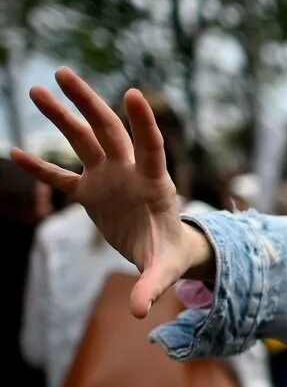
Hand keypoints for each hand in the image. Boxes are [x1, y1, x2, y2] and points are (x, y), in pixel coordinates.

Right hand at [10, 68, 212, 318]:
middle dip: (88, 103)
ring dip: (63, 117)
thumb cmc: (170, 255)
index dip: (143, 123)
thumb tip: (138, 312)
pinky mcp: (91, 193)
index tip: (133, 94)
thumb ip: (151, 286)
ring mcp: (108, 179)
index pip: (151, 147)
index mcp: (155, 185)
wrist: (164, 251)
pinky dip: (41, 169)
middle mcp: (130, 173)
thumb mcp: (164, 270)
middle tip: (63, 74)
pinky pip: (62, 178)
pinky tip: (16, 152)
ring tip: (38, 89)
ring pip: (83, 141)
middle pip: (109, 131)